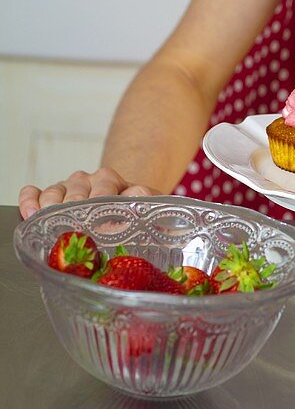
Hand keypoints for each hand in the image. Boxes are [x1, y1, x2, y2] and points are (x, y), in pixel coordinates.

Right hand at [18, 168, 160, 219]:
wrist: (120, 203)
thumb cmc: (132, 210)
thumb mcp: (147, 207)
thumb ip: (149, 202)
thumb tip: (143, 200)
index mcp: (113, 181)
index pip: (107, 187)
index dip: (104, 202)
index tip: (105, 223)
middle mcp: (90, 181)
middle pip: (79, 190)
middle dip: (78, 209)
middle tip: (78, 227)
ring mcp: (69, 187)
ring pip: (56, 191)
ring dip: (53, 206)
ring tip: (53, 222)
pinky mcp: (53, 195)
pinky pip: (35, 192)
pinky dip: (30, 200)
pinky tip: (31, 213)